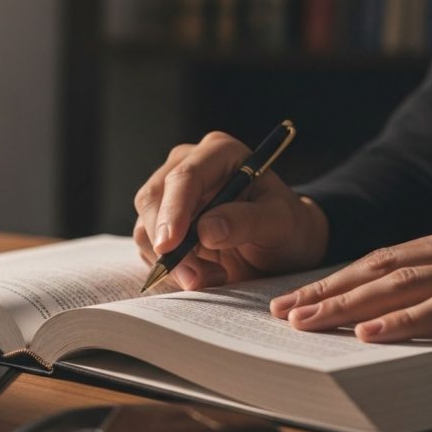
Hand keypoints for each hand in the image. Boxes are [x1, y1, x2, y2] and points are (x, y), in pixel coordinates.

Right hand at [134, 131, 328, 289]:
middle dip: (166, 244)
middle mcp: (186, 166)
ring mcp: (170, 195)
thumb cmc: (286, 226)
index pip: (184, 177)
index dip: (172, 211)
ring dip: (169, 262)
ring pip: (144, 227)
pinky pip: (147, 247)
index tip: (170, 246)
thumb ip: (248, 221)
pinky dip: (167, 268)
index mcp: (218, 153)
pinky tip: (200, 275)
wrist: (282, 245)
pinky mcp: (161, 223)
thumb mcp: (281, 223)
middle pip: (152, 199)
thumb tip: (206, 230)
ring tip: (213, 278)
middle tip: (194, 278)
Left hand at [270, 218, 431, 342]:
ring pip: (403, 283)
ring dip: (349, 305)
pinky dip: (402, 320)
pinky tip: (367, 333)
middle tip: (284, 311)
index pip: (385, 260)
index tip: (296, 299)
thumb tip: (373, 321)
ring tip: (306, 323)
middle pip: (383, 268)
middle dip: (328, 291)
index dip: (336, 281)